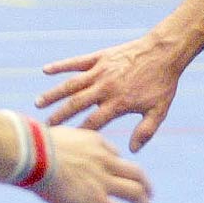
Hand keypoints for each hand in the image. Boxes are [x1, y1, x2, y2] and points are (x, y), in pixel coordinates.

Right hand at [31, 126, 151, 202]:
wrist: (35, 154)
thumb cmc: (32, 146)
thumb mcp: (51, 136)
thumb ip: (57, 144)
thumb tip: (41, 149)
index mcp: (95, 143)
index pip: (114, 154)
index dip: (117, 166)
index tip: (114, 175)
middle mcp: (105, 161)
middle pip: (135, 172)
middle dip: (144, 183)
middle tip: (148, 192)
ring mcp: (104, 181)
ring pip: (136, 192)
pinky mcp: (98, 201)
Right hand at [36, 34, 182, 150]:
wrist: (165, 51)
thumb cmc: (163, 83)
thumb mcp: (159, 111)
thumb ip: (145, 131)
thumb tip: (132, 151)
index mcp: (118, 103)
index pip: (94, 122)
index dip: (80, 133)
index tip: (67, 144)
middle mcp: (105, 87)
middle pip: (76, 104)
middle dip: (60, 117)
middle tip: (45, 127)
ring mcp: (100, 71)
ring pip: (72, 84)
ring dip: (54, 94)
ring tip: (38, 103)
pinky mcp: (100, 57)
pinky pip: (76, 62)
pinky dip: (61, 65)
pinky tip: (46, 70)